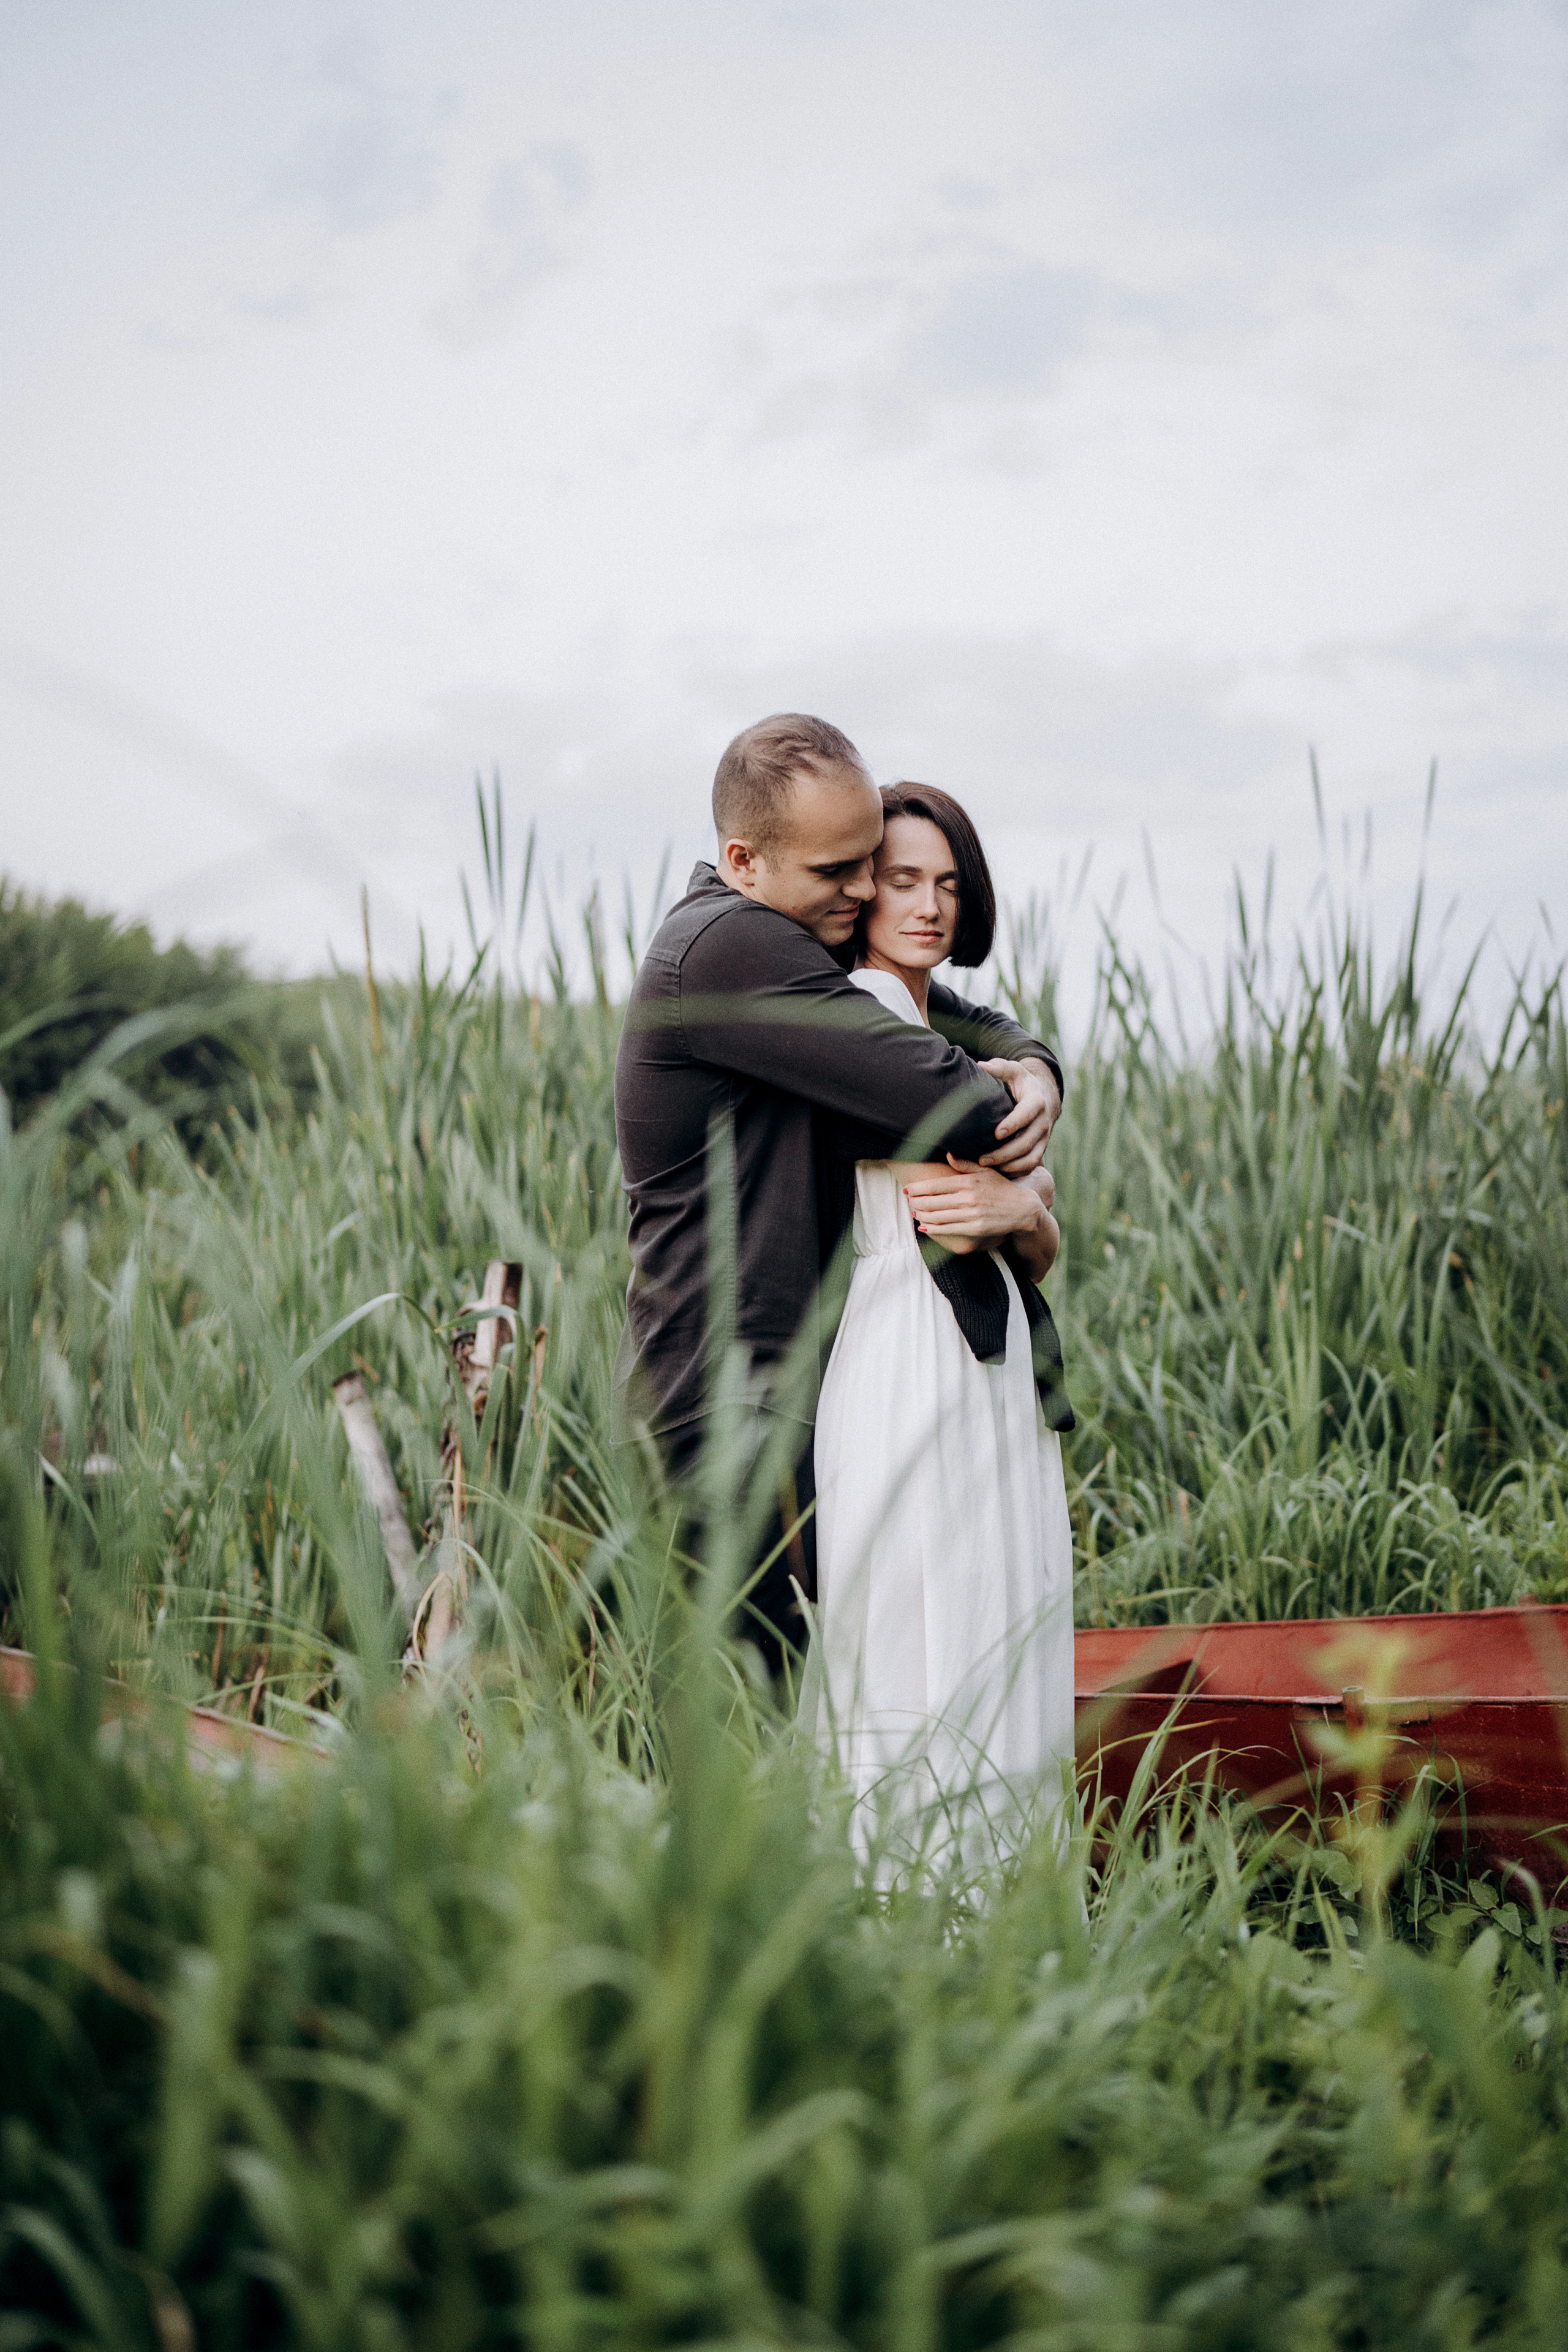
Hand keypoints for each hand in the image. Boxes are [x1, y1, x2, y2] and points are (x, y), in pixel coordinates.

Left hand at [903, 1156, 1043, 1251]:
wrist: (1022, 1209)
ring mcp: (970, 1214)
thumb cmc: (1002, 1188)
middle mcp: (967, 1198)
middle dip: (915, 1201)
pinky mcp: (974, 1229)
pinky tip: (924, 1227)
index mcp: (968, 1182)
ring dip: (921, 1215)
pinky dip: (932, 1229)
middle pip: (932, 1201)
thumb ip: (966, 1164)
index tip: (907, 1189)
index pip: (935, 1185)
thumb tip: (948, 1153)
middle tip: (907, 1200)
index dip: (917, 1188)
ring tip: (913, 1212)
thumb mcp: (986, 1171)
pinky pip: (947, 1229)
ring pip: (937, 1216)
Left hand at [977, 1056, 1059, 1171]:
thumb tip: (983, 1065)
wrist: (1043, 1098)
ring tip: (986, 1167)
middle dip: (1004, 1153)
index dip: (1014, 1124)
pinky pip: (1030, 1166)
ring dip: (1009, 1165)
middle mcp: (1043, 1122)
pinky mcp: (1040, 1150)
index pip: (1027, 1114)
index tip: (996, 1133)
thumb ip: (1000, 1067)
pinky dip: (1015, 1172)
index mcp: (1036, 1101)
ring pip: (1030, 1158)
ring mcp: (1043, 1138)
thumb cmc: (1022, 1084)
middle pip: (1026, 1142)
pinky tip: (996, 1173)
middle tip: (982, 1158)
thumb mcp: (1014, 1071)